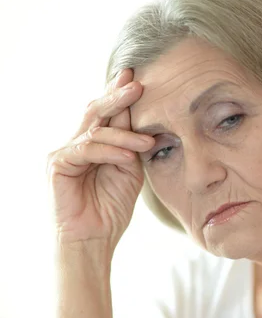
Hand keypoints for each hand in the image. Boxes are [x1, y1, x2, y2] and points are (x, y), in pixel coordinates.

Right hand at [47, 68, 154, 248]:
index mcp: (93, 144)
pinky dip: (110, 151)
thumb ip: (131, 145)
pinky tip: (129, 155)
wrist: (94, 238)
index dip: (119, 96)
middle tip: (137, 84)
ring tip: (147, 140)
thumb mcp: (128, 171)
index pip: (106, 114)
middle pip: (96, 112)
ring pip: (95, 131)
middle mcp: (77, 143)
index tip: (137, 79)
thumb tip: (141, 118)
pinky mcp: (58, 164)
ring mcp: (65, 152)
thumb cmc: (111, 208)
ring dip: (124, 133)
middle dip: (117, 97)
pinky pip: (87, 149)